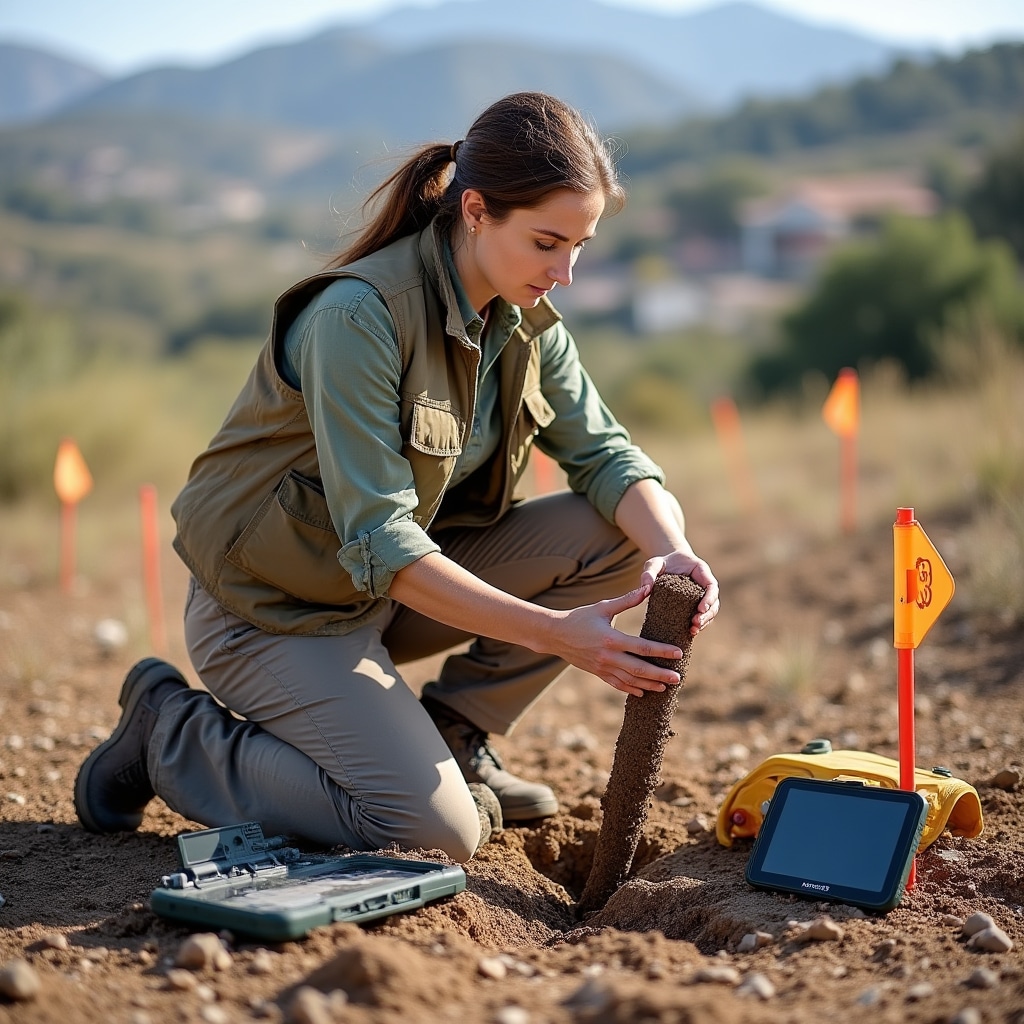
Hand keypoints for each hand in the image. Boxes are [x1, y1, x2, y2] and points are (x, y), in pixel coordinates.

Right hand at [546, 587, 684, 697]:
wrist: (555, 634)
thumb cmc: (580, 617)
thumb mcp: (603, 607)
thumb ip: (627, 600)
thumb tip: (647, 588)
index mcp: (611, 638)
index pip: (642, 647)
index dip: (661, 651)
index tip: (678, 653)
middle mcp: (607, 656)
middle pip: (639, 669)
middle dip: (659, 674)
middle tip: (677, 678)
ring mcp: (602, 667)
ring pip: (630, 680)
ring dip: (649, 685)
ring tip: (665, 687)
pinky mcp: (597, 673)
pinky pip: (617, 684)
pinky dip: (631, 689)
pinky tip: (643, 692)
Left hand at [639, 552, 719, 636]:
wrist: (665, 566)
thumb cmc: (661, 563)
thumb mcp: (653, 564)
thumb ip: (649, 573)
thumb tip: (646, 590)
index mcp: (701, 571)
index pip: (711, 585)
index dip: (710, 598)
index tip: (701, 608)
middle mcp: (704, 585)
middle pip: (714, 602)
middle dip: (707, 614)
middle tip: (695, 623)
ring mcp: (701, 597)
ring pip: (709, 612)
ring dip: (704, 622)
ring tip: (693, 631)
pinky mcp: (693, 606)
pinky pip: (699, 616)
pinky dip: (697, 625)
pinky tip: (689, 633)